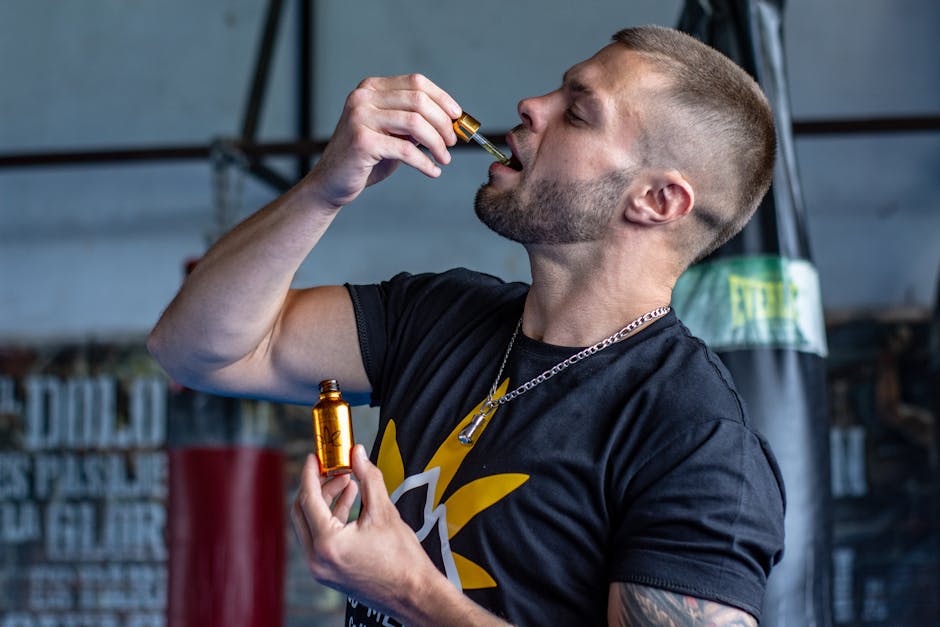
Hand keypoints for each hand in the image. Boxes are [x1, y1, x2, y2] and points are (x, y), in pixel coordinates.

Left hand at [291, 444, 443, 620]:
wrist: (413, 594)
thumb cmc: (402, 560)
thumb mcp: (384, 512)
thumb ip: (368, 477)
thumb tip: (358, 454)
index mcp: (328, 543)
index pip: (309, 499)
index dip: (311, 473)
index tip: (315, 457)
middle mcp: (317, 559)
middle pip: (303, 511)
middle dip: (318, 486)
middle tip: (335, 469)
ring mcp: (321, 568)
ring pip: (311, 525)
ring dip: (326, 501)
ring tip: (348, 483)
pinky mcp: (328, 572)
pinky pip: (320, 539)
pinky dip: (330, 519)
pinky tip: (349, 503)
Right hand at [305, 74, 462, 208]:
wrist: (332, 182)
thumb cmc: (365, 158)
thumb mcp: (393, 133)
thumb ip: (415, 123)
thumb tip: (452, 121)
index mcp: (371, 88)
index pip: (416, 83)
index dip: (442, 99)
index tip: (458, 117)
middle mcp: (363, 97)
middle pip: (419, 101)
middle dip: (443, 123)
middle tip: (452, 142)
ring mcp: (360, 117)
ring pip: (415, 123)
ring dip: (437, 143)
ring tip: (445, 158)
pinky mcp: (362, 141)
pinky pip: (406, 150)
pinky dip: (425, 163)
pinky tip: (432, 171)